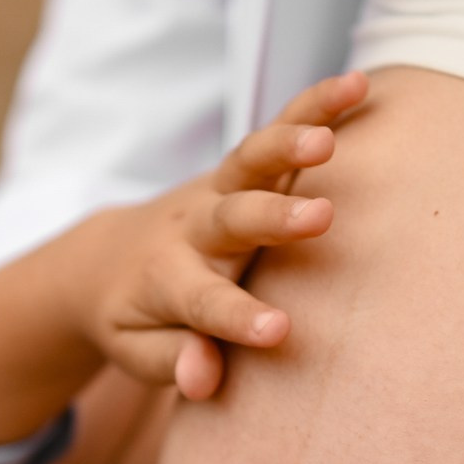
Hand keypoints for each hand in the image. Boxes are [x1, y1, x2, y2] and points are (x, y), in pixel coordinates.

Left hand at [84, 72, 365, 400]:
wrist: (106, 258)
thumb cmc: (134, 318)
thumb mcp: (138, 353)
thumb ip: (172, 363)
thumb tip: (202, 379)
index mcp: (166, 281)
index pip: (202, 301)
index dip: (237, 317)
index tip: (277, 332)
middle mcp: (193, 229)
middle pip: (232, 218)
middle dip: (273, 217)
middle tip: (319, 218)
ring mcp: (218, 192)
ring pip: (251, 161)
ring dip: (289, 144)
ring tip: (328, 139)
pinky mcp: (242, 170)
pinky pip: (277, 132)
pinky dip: (314, 106)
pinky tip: (358, 84)